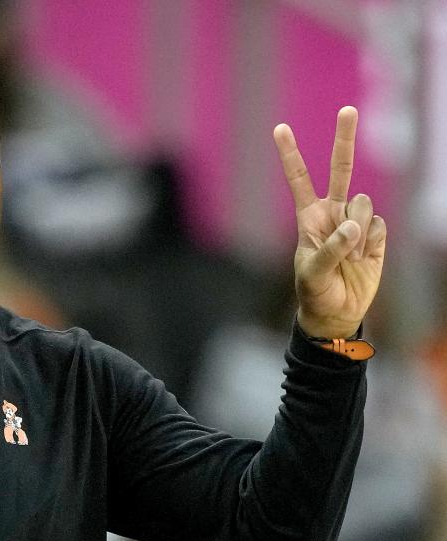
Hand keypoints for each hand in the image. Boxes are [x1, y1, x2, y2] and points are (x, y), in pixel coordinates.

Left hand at [274, 106, 386, 338]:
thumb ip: (330, 249)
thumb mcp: (312, 274)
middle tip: (347, 109)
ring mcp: (355, 221)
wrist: (337, 312)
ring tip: (348, 257)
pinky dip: (371, 244)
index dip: (291, 154)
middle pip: (341, 169)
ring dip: (356, 231)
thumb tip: (353, 226)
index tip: (280, 128)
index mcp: (309, 217)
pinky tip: (363, 259)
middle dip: (344, 139)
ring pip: (363, 204)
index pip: (299, 179)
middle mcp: (333, 213)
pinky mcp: (375, 235)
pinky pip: (378, 226)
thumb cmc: (315, 292)